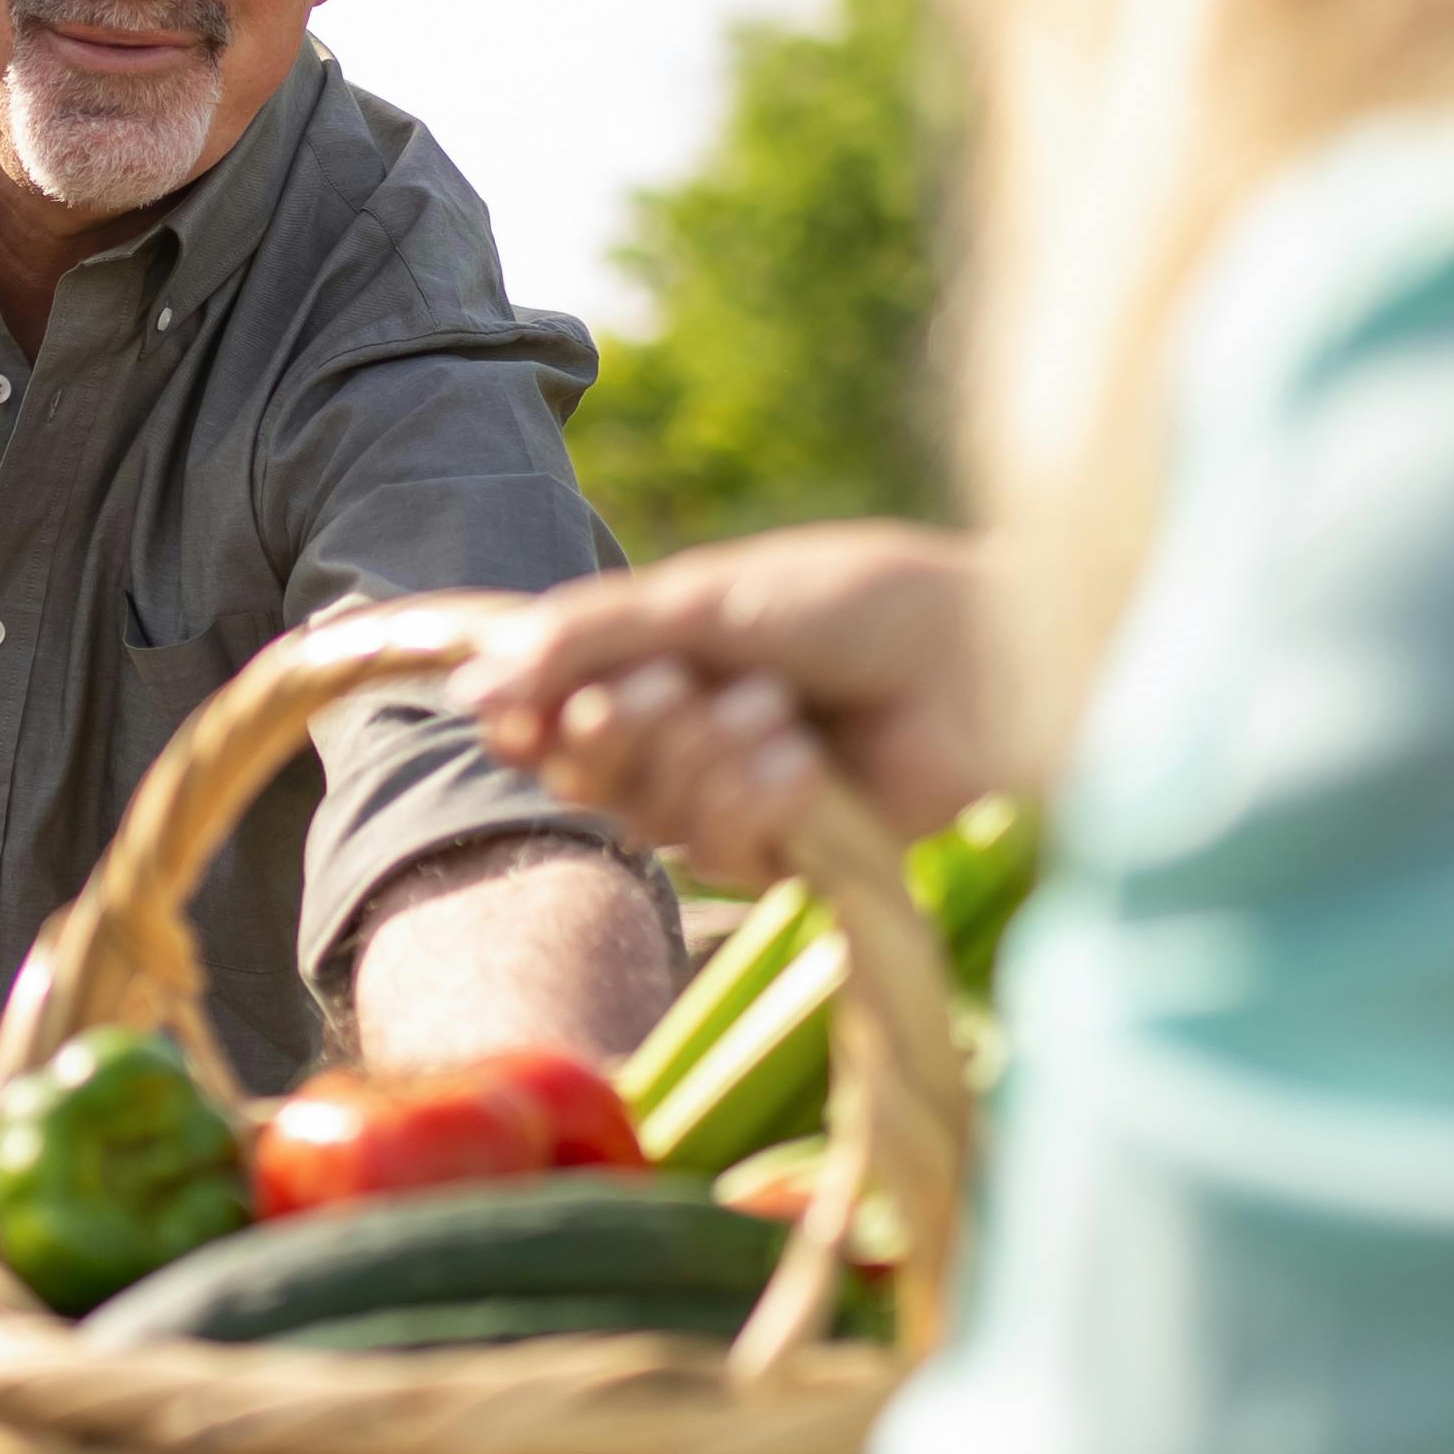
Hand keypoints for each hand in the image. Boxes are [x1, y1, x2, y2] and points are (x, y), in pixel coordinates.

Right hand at [458, 524, 992, 876]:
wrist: (980, 659)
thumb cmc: (859, 604)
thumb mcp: (708, 599)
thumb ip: (591, 638)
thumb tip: (473, 684)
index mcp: (663, 662)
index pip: (551, 711)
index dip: (525, 718)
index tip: (512, 712)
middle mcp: (688, 734)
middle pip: (585, 769)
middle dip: (619, 730)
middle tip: (669, 689)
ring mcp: (736, 797)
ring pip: (648, 812)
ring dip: (702, 755)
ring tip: (775, 706)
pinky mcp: (788, 853)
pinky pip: (718, 849)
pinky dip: (753, 798)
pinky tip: (802, 759)